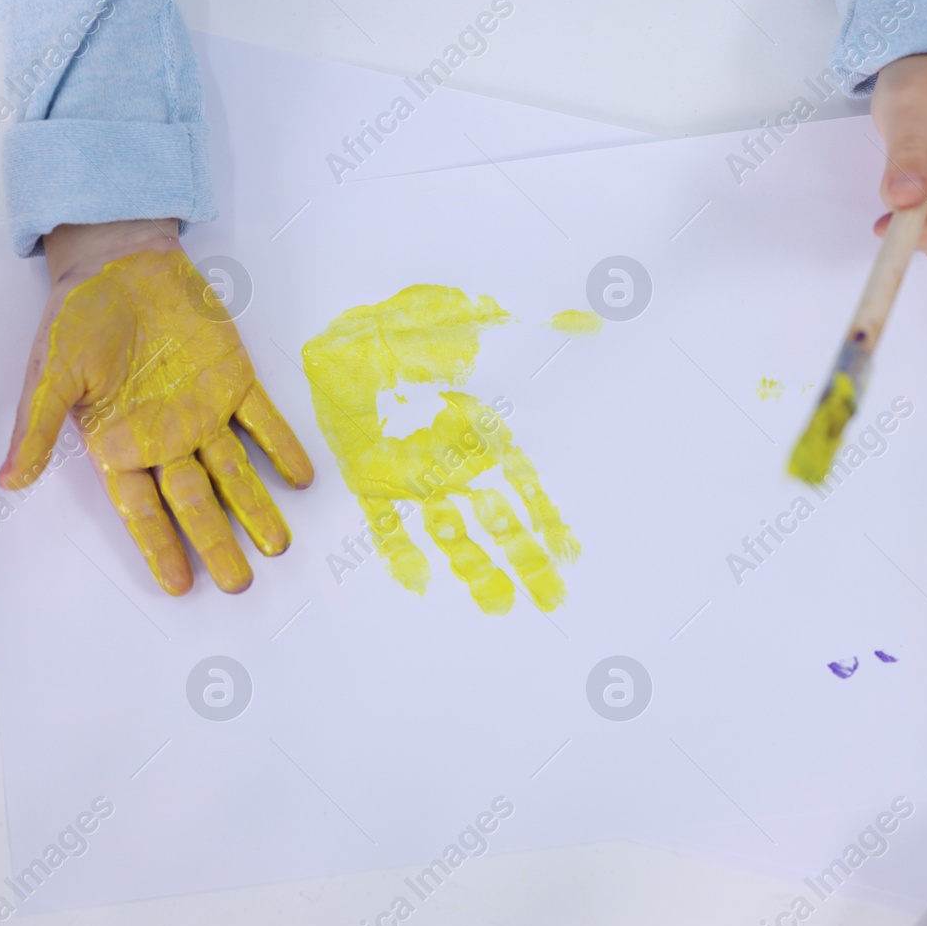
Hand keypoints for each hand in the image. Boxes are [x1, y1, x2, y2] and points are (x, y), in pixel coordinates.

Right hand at [0, 220, 313, 594]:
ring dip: (256, 507)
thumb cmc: (77, 317)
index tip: (178, 584)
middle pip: (195, 502)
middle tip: (239, 583)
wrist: (117, 260)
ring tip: (277, 545)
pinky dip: (282, 447)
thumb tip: (10, 479)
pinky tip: (300, 478)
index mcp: (120, 444)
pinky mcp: (232, 379)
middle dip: (216, 542)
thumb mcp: (50, 372)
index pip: (142, 508)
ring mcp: (202, 411)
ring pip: (234, 471)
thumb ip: (38, 427)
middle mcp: (165, 438)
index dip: (160, 546)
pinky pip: (262, 420)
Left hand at [301, 285, 577, 614]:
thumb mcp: (469, 321)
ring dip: (473, 568)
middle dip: (523, 560)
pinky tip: (420, 583)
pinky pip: (386, 524)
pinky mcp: (370, 481)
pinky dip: (402, 553)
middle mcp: (450, 460)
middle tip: (550, 599)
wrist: (340, 333)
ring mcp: (411, 475)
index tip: (569, 555)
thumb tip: (587, 320)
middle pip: (496, 520)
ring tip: (497, 605)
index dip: (546, 520)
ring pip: (450, 532)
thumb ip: (524, 331)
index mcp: (478, 429)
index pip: (522, 485)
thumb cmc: (405, 325)